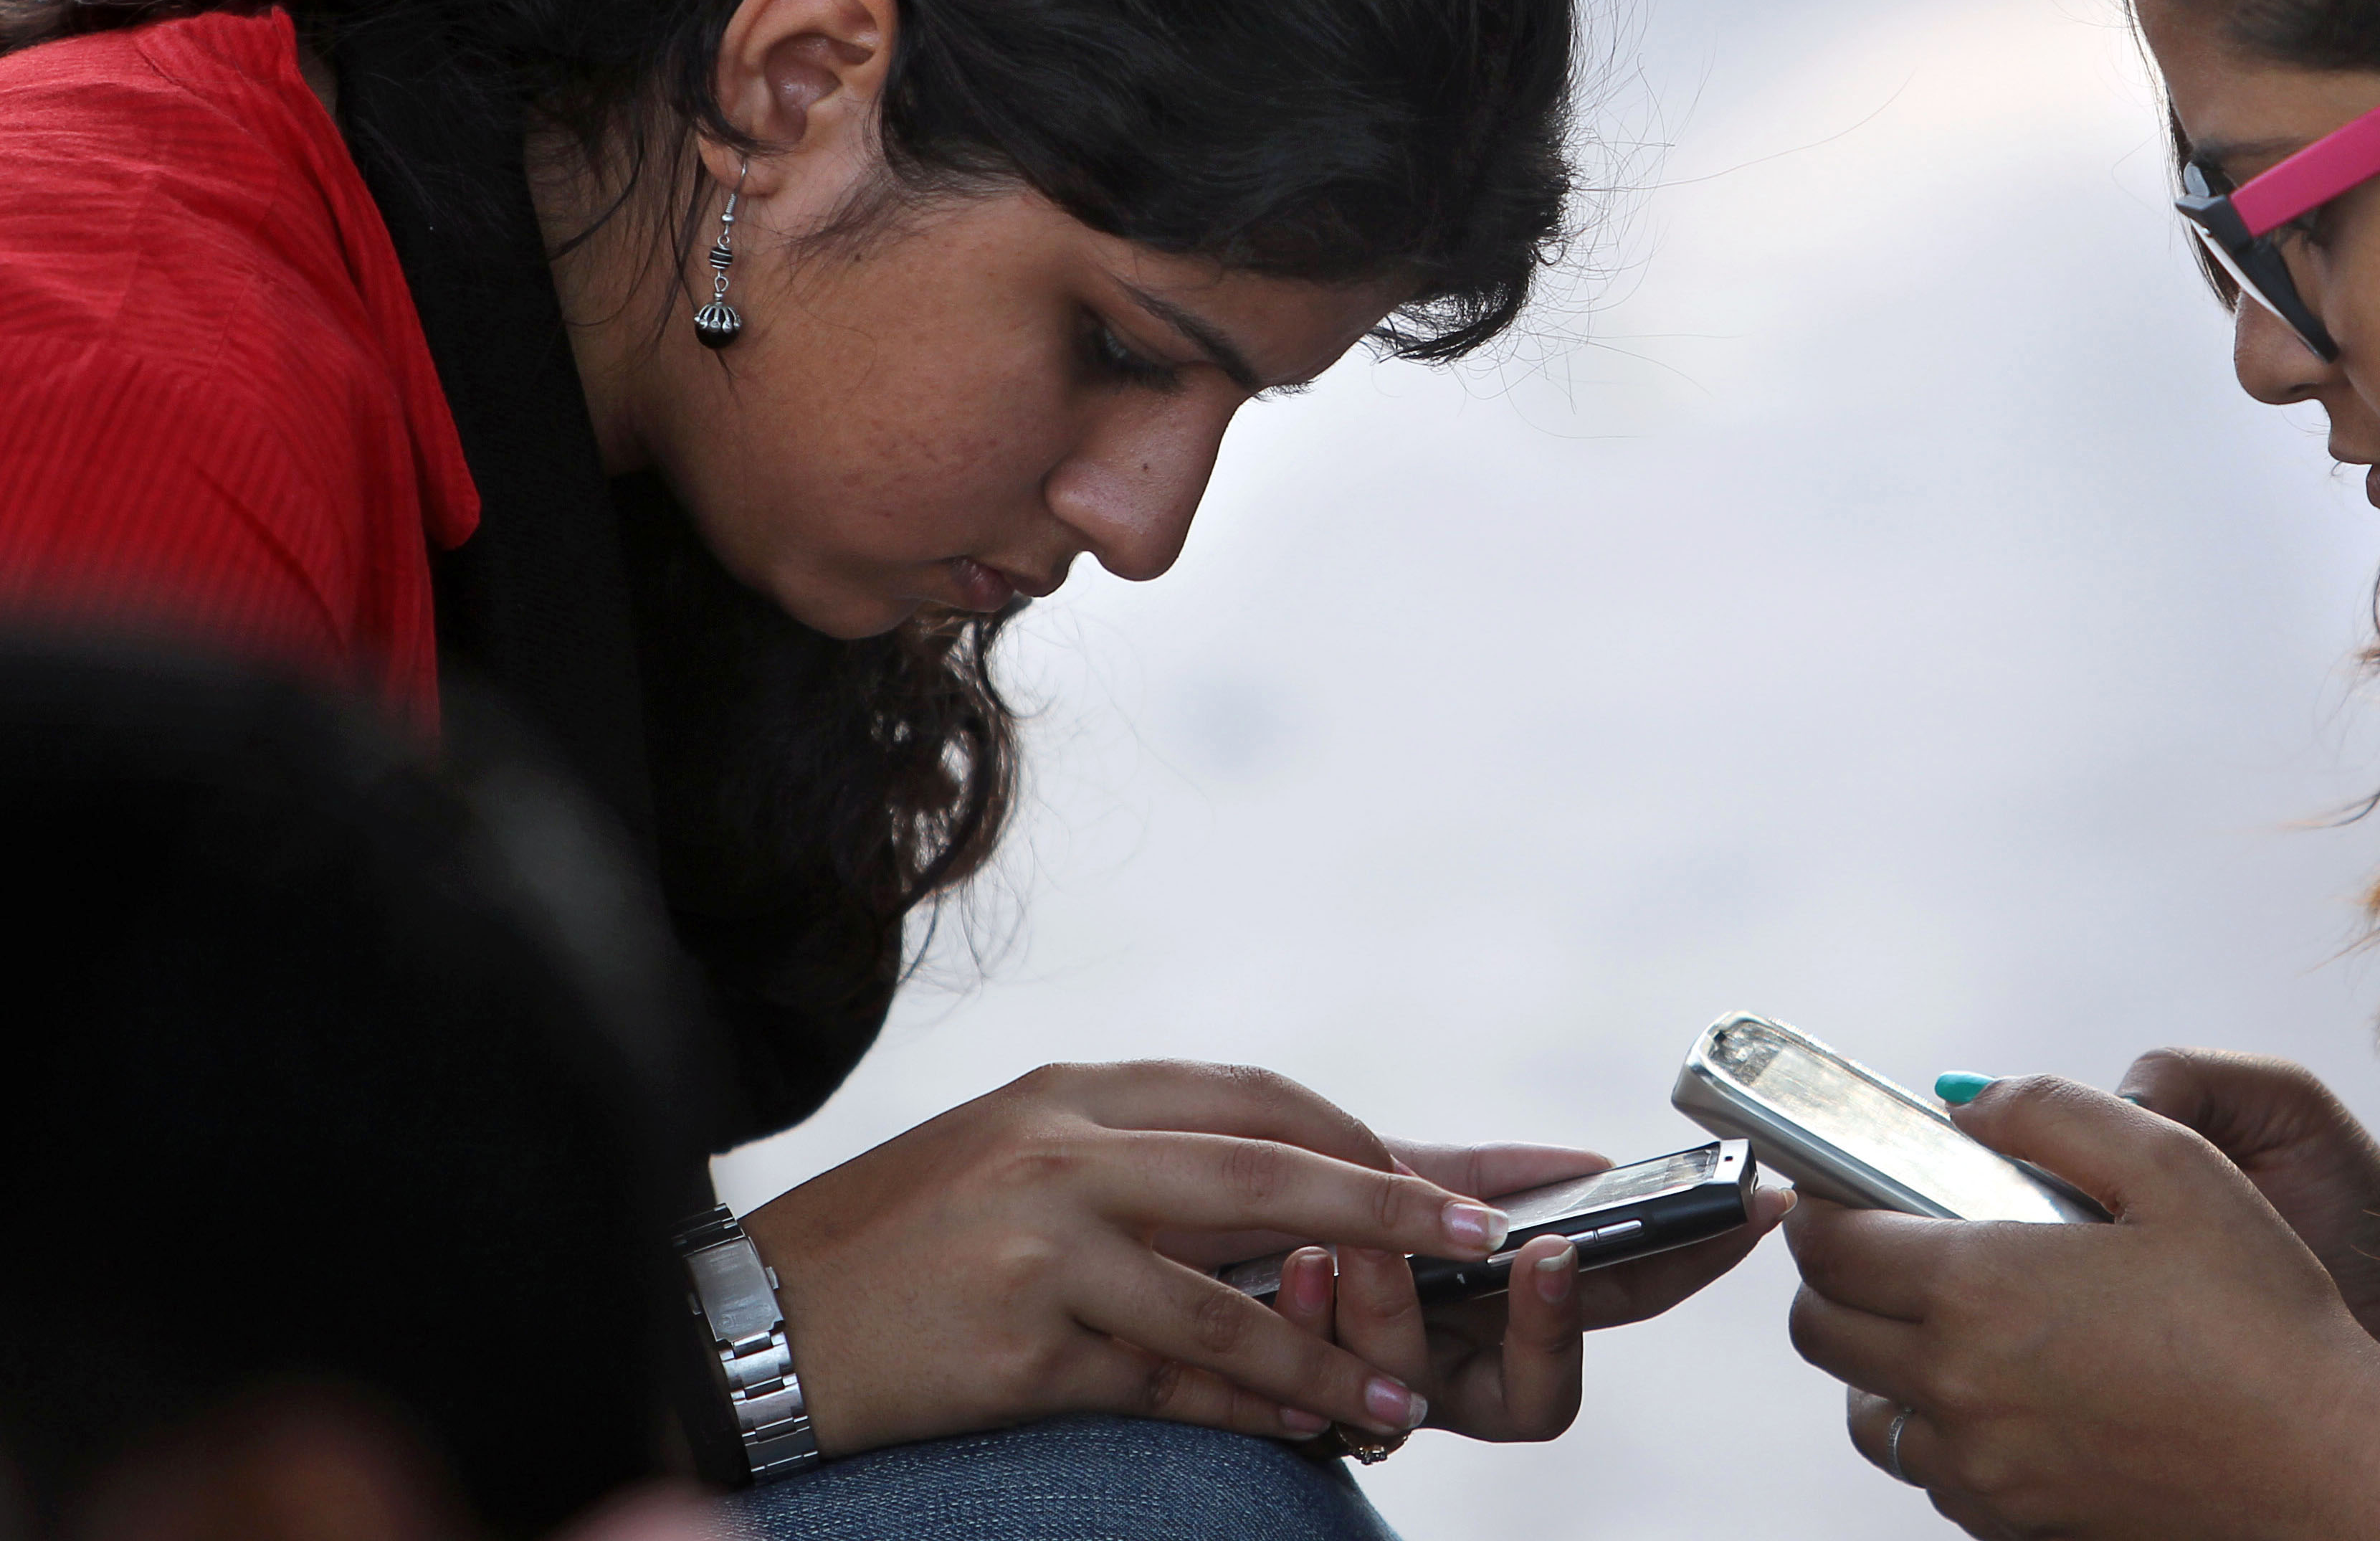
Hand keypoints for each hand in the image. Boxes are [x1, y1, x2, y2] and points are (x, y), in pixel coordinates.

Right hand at [743, 1061, 1517, 1456]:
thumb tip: (1286, 1197)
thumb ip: (1140, 1164)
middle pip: (1265, 1164)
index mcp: (1073, 1093)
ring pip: (1229, 1290)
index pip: (1255, 1095)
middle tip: (1486, 1238)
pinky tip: (1312, 1430)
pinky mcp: (1021, 1341)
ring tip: (1407, 1391)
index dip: (1361, 1134)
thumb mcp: (1019, 1163)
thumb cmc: (899, 1247)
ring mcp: (1042, 1241)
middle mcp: (1064, 1147)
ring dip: (1332, 1347)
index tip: (1451, 1173)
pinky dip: (1251, 1407)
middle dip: (1391, 1203)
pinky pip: (1167, 1378)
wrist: (750, 1325)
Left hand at [1262, 1141, 1795, 1441]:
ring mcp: (1374, 1403)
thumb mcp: (1384, 1180)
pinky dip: (1315, 1319)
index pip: (1621, 1300)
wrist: (1149, 1248)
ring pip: (1419, 1387)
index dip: (1691, 1264)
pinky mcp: (1295, 1412)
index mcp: (1493, 1314)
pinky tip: (1295, 1264)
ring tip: (1355, 1235)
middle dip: (1551, 1324)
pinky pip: (1325, 1393)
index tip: (1749, 1209)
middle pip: (1542, 1391)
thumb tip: (1593, 1165)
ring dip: (1397, 1302)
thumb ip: (1475, 1181)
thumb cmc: (1278, 1213)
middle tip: (1545, 1255)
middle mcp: (1446, 1376)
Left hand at [1784, 1075, 2379, 1540]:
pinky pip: (1929, 1472)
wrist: (2328, 1470)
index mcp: (1978, 1290)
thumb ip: (2053, 1110)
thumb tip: (1967, 1101)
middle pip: (1821, 1330)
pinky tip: (2004, 1387)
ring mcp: (1981, 1469)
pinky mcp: (2014, 1521)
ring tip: (1946, 1318)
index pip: (1828, 1245)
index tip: (1840, 1183)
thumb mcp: (2173, 1163)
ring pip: (1864, 1413)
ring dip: (1877, 1360)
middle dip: (1833, 1276)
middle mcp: (1957, 1388)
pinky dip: (1936, 1426)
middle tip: (1885, 1241)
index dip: (1821, 1203)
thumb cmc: (2263, 1318)